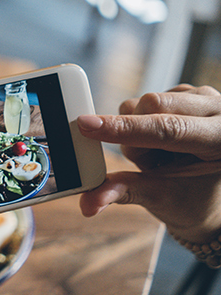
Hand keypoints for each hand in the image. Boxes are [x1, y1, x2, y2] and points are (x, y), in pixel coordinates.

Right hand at [77, 85, 220, 242]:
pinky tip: (159, 141)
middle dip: (133, 138)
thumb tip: (88, 202)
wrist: (209, 191)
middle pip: (150, 106)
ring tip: (159, 155)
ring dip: (135, 133)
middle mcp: (217, 109)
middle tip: (150, 165)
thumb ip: (124, 192)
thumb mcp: (162, 197)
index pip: (167, 129)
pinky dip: (137, 124)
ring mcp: (201, 96)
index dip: (124, 128)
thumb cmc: (192, 197)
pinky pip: (140, 103)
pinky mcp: (183, 92)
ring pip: (140, 104)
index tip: (87, 126)